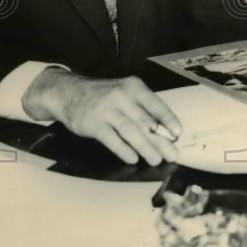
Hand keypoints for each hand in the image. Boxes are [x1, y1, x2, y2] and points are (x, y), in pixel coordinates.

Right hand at [22, 68, 180, 165]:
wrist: (68, 92)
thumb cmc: (104, 96)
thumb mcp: (125, 93)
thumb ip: (142, 108)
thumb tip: (164, 130)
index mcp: (134, 87)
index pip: (155, 104)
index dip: (168, 120)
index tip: (177, 134)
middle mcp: (121, 96)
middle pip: (145, 121)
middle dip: (161, 140)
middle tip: (172, 154)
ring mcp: (106, 110)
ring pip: (130, 131)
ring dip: (145, 147)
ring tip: (156, 160)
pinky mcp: (93, 124)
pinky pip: (112, 139)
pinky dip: (124, 150)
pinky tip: (133, 159)